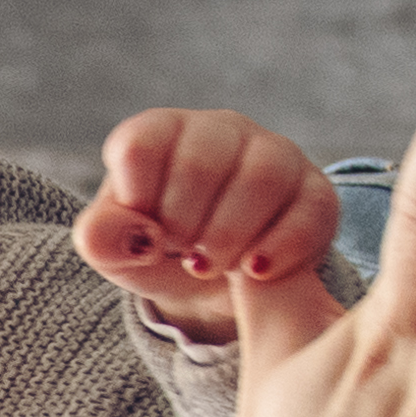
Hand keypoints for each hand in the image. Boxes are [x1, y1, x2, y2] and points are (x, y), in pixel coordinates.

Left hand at [75, 106, 339, 322]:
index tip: (145, 233)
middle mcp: (218, 130)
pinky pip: (309, 209)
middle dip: (183, 222)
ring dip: (229, 234)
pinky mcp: (315, 194)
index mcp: (160, 132)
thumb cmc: (156, 252)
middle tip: (180, 254)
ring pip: (262, 176)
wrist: (211, 285)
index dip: (139, 201)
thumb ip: (101, 238)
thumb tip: (137, 236)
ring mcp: (273, 155)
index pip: (141, 144)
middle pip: (203, 159)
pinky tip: (254, 273)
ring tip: (210, 266)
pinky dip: (280, 247)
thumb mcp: (114, 251)